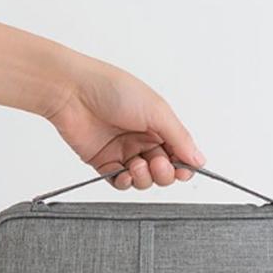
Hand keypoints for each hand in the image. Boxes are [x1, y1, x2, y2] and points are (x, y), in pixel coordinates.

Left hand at [45, 56, 205, 189]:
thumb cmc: (113, 90)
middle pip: (164, 171)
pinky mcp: (104, 162)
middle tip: (157, 163)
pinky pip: (121, 182)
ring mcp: (124, 152)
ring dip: (145, 177)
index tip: (183, 169)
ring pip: (144, 179)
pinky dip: (126, 182)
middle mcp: (143, 139)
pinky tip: (125, 173)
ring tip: (137, 164)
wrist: (72, 92)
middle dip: (165, 173)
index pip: (180, 154)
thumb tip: (200, 159)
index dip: (184, 166)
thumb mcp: (157, 111)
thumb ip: (180, 138)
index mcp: (159, 125)